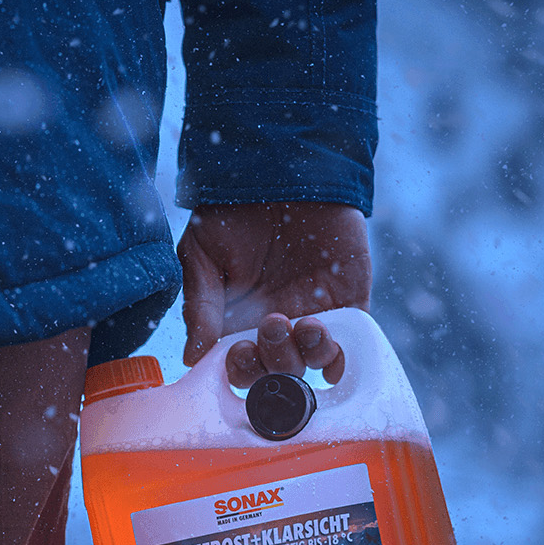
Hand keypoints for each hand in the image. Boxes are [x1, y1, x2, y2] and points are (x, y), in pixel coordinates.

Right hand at [178, 201, 371, 386]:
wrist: (278, 171)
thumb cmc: (231, 211)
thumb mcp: (200, 256)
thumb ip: (198, 306)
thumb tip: (193, 357)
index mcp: (239, 323)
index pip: (243, 367)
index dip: (242, 369)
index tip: (235, 351)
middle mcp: (277, 326)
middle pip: (280, 373)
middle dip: (275, 362)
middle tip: (271, 324)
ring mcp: (313, 314)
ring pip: (313, 362)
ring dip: (305, 355)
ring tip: (302, 324)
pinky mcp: (348, 299)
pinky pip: (350, 341)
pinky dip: (339, 355)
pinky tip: (324, 337)